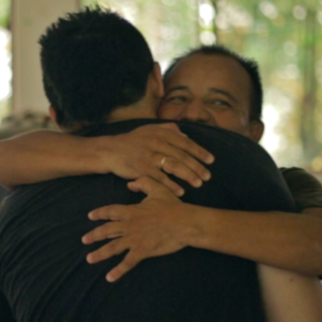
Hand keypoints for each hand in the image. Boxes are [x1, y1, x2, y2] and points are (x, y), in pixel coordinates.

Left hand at [83, 177, 189, 281]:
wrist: (185, 223)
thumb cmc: (173, 206)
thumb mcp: (157, 189)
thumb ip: (142, 183)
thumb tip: (130, 184)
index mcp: (131, 211)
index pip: (110, 211)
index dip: (99, 213)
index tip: (90, 216)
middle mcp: (129, 225)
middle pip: (106, 230)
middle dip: (94, 235)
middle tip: (84, 240)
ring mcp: (135, 239)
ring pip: (112, 247)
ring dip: (100, 254)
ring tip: (89, 259)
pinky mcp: (143, 250)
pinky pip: (128, 262)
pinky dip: (118, 271)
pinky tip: (109, 277)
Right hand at [98, 123, 213, 196]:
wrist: (110, 150)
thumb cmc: (133, 141)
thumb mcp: (150, 130)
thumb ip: (169, 130)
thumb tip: (186, 136)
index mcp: (161, 133)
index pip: (185, 143)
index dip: (199, 152)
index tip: (211, 160)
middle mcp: (156, 142)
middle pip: (181, 155)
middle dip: (197, 166)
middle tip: (208, 176)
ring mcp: (148, 155)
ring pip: (173, 166)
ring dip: (188, 175)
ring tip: (199, 183)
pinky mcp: (141, 168)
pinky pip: (160, 178)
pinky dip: (171, 185)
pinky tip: (181, 191)